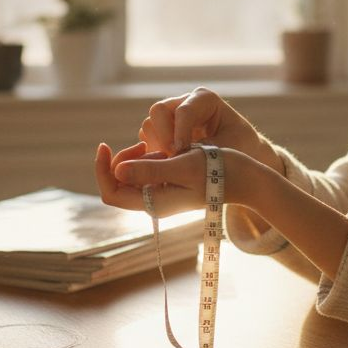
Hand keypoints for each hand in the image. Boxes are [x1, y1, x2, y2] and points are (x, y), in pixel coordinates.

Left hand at [95, 141, 260, 217]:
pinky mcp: (169, 185)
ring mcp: (161, 194)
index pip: (111, 192)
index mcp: (154, 203)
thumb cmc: (218, 171)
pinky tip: (169, 152)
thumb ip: (149, 170)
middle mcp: (154, 202)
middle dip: (123, 160)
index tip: (105, 145)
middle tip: (143, 144)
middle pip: (118, 182)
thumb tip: (117, 170)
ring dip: (139, 157)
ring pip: (132, 174)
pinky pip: (146, 171)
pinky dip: (150, 157)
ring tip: (165, 151)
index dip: (102, 169)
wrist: (245, 178)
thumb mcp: (183, 166)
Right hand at [138, 87, 282, 173]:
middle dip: (163, 136)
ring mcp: (171, 116)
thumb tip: (177, 156)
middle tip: (174, 158)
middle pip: (159, 110)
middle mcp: (184, 102)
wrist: (242, 155)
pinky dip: (153, 153)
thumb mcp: (227, 149)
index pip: (184, 111)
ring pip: (150, 124)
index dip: (180, 133)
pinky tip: (169, 166)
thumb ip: (202, 150)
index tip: (181, 154)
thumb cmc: (240, 149)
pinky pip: (148, 138)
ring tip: (173, 164)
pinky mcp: (163, 131)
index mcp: (205, 99)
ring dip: (157, 146)